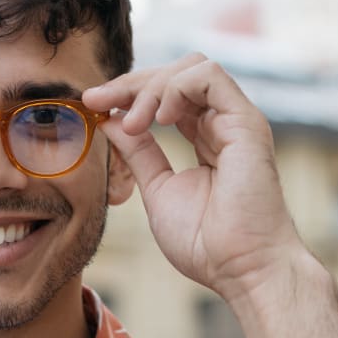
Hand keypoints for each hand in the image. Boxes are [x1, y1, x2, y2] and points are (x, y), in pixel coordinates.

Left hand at [83, 53, 308, 303]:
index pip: (165, 96)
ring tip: (133, 123)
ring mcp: (236, 121)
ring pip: (191, 67)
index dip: (127, 94)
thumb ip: (138, 152)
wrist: (241, 270)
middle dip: (130, 83)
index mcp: (204, 138)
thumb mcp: (157, 189)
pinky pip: (209, 76)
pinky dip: (176, 88)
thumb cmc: (206, 243)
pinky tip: (159, 118)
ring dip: (151, 87)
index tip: (91, 105)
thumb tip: (110, 120)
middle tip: (96, 100)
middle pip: (175, 74)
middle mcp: (222, 123)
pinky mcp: (246, 122)